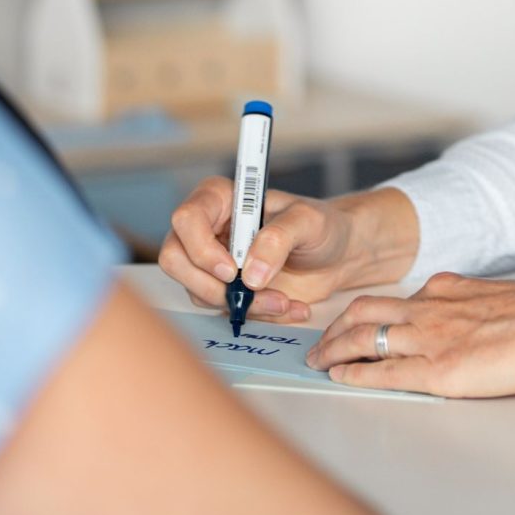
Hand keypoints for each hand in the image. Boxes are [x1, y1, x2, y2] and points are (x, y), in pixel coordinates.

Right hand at [158, 185, 364, 323]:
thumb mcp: (309, 222)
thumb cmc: (323, 226)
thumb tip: (250, 274)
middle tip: (250, 291)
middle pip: (175, 259)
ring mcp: (213, 262)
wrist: (339, 255)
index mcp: (222, 200)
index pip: (186, 219)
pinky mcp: (225, 290)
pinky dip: (254, 314)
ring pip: (197, 290)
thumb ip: (279, 239)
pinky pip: (222, 309)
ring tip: (283, 300)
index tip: (231, 268)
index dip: (200, 248)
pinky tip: (287, 306)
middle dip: (211, 284)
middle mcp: (209, 230)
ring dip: (239, 304)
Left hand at [305, 272, 514, 397]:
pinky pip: (384, 372)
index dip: (361, 314)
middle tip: (318, 345)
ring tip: (319, 362)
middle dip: (333, 329)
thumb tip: (460, 317)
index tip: (347, 325)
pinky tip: (341, 378)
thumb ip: (473, 307)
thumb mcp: (505, 300)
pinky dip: (355, 374)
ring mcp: (435, 337)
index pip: (391, 300)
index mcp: (451, 291)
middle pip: (363, 311)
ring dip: (333, 349)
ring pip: (364, 336)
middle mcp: (434, 307)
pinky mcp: (442, 370)